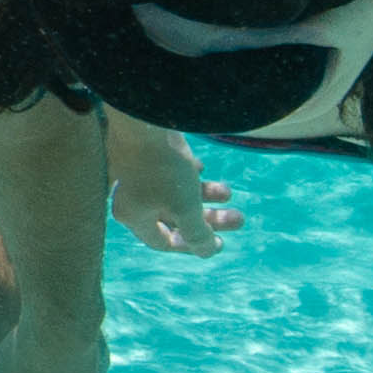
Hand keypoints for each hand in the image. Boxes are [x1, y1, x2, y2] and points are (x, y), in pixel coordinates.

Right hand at [106, 120, 240, 257]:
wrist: (146, 120)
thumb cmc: (163, 171)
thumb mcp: (185, 208)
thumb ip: (197, 234)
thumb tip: (207, 252)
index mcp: (135, 216)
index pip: (163, 242)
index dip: (192, 247)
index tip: (217, 242)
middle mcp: (135, 199)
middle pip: (177, 218)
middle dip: (209, 219)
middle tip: (238, 218)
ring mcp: (142, 176)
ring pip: (178, 194)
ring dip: (206, 195)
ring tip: (229, 191)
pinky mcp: (150, 156)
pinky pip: (174, 172)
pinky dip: (191, 175)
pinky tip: (203, 169)